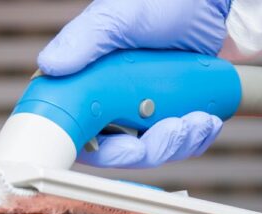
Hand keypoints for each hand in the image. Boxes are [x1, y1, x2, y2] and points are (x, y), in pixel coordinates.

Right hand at [38, 0, 230, 167]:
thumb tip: (49, 67)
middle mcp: (107, 100)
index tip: (131, 148)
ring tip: (199, 118)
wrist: (212, 3)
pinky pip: (176, 144)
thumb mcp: (120, 16)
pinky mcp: (167, 114)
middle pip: (119, 151)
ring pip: (150, 151)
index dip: (103, 151)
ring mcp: (139, 110)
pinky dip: (194, 138)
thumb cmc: (164, 0)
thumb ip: (85, 41)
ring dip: (178, 142)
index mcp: (84, 81)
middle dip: (152, 147)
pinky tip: (206, 119)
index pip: (78, 134)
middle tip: (175, 127)